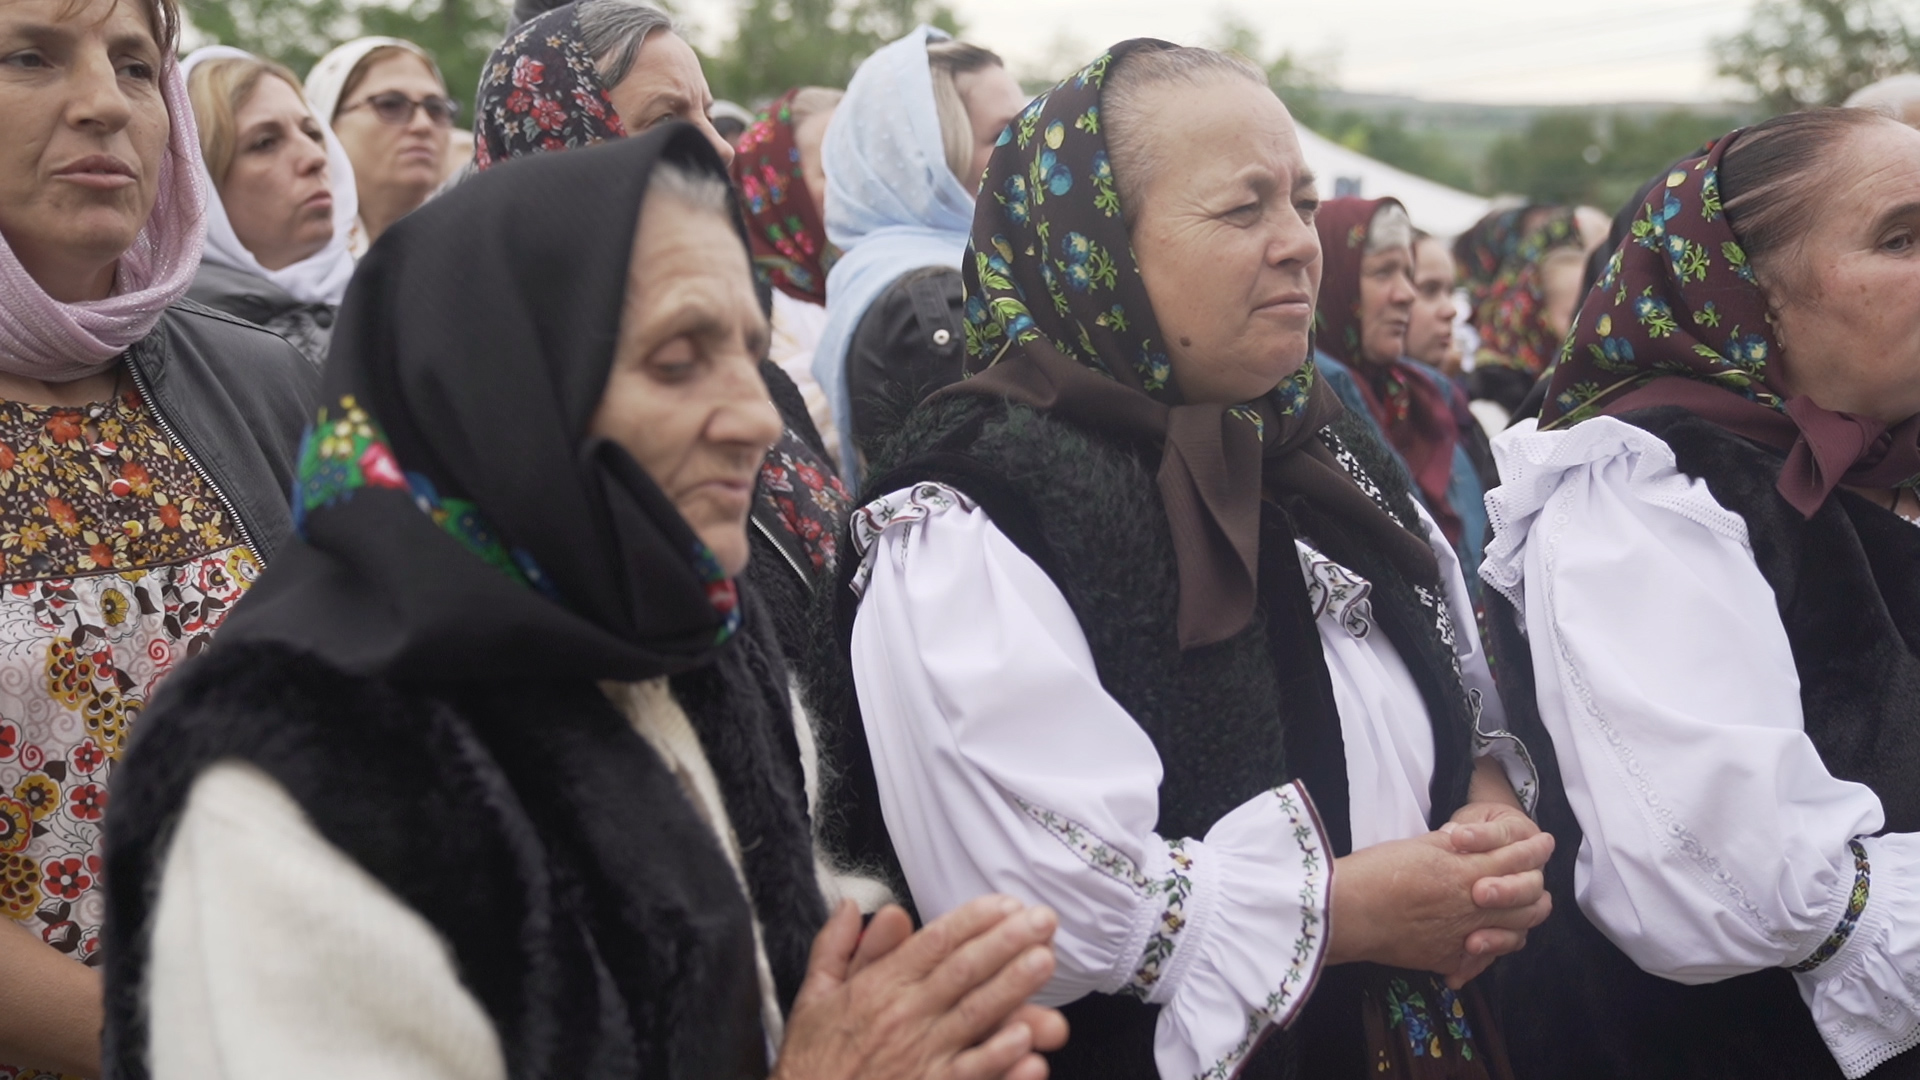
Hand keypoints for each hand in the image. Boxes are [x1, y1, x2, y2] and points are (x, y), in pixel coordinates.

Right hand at [775, 896, 1068, 1079]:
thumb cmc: (813, 1062)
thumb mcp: (812, 997)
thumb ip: (834, 948)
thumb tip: (852, 907)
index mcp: (877, 988)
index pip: (934, 942)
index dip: (974, 920)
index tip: (1006, 904)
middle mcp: (903, 1017)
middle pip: (964, 970)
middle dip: (1007, 942)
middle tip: (1042, 921)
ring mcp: (920, 1056)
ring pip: (976, 1014)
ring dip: (1014, 986)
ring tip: (1044, 961)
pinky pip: (971, 1071)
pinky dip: (998, 1056)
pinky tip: (1025, 1039)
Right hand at [1326, 829, 1553, 989]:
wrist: (1347, 914)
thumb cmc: (1376, 872)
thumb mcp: (1418, 846)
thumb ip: (1452, 846)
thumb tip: (1469, 843)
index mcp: (1465, 872)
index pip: (1515, 858)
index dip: (1533, 849)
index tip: (1544, 842)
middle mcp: (1472, 907)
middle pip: (1527, 898)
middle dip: (1537, 884)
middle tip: (1538, 875)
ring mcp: (1463, 937)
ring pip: (1514, 931)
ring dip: (1523, 918)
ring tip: (1523, 908)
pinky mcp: (1447, 959)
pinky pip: (1484, 959)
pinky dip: (1491, 948)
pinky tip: (1488, 939)